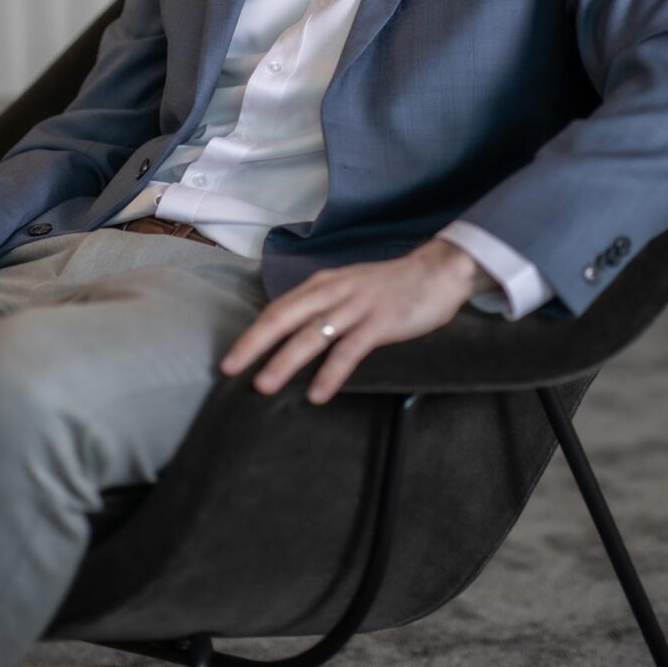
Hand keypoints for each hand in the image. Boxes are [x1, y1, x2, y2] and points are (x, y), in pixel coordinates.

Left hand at [221, 238, 493, 403]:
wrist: (437, 272)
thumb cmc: (391, 287)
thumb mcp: (350, 290)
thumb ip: (325, 308)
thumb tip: (295, 339)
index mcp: (323, 284)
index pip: (278, 308)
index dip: (252, 333)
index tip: (231, 357)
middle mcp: (333, 291)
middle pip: (284, 317)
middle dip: (254, 344)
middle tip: (230, 368)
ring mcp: (356, 306)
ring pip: (311, 334)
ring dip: (285, 361)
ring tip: (264, 385)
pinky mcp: (380, 321)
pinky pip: (350, 350)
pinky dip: (331, 373)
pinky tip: (318, 394)